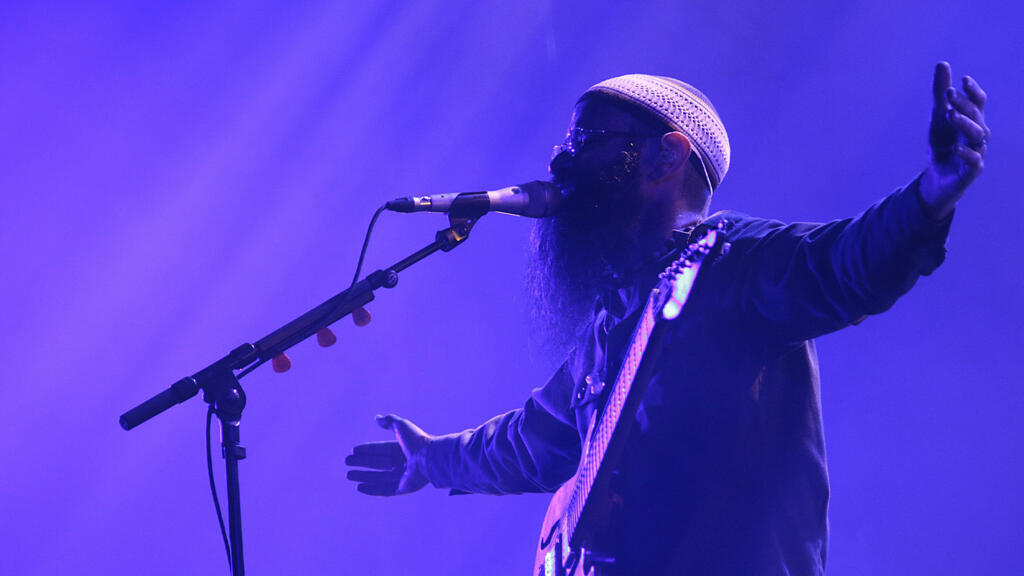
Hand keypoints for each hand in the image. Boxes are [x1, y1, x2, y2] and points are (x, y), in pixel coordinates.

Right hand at [345, 414, 430, 495]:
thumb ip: (389, 422)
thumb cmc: (417, 440)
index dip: (367, 450)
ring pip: (379, 477)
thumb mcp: (401, 426)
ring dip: (363, 476)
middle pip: (378, 463)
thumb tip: (376, 418)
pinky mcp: (404, 488)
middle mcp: (403, 463)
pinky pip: (385, 490)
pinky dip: (372, 489)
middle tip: (347, 462)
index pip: (381, 449)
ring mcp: (403, 477)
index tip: (353, 450)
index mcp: (403, 448)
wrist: (429, 457)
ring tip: (348, 475)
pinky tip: (359, 488)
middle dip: (362, 463)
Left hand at [919, 61, 988, 219]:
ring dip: (964, 123)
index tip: (963, 80)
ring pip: (976, 135)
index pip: (978, 103)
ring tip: (949, 114)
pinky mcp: (971, 171)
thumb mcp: (937, 118)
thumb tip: (942, 63)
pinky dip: (966, 153)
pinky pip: (973, 161)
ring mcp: (977, 151)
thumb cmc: (942, 144)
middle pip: (976, 116)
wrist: (937, 178)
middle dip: (964, 104)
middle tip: (949, 93)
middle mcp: (978, 134)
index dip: (973, 92)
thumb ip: (940, 93)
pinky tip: (954, 147)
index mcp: (972, 120)